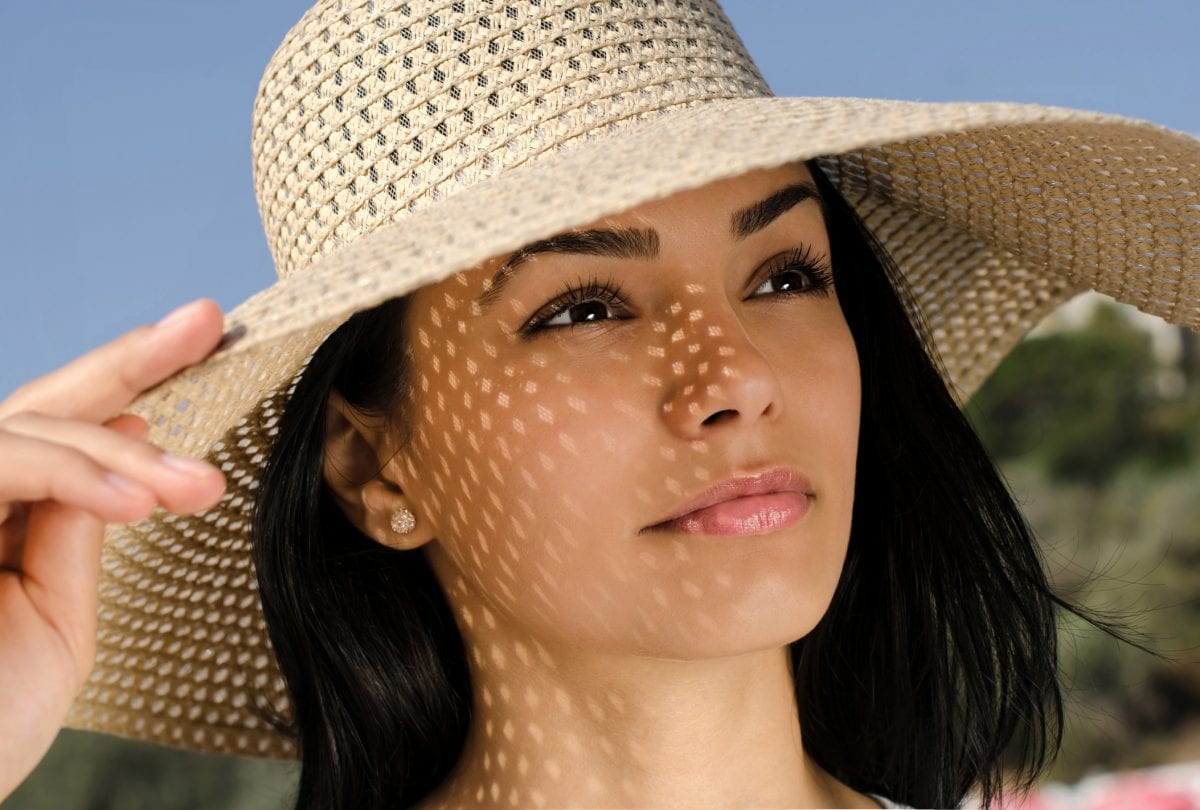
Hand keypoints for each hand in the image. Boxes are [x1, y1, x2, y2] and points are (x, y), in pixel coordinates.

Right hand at [0, 299, 227, 799]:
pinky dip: (67, 475)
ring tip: (190, 488)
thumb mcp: (58, 618)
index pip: (63, 431)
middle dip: (125, 359)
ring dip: (114, 454)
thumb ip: (76, 529)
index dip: (128, 377)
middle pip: (41, 406)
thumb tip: (124, 437)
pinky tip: (131, 500)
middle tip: (200, 325)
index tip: (200, 333)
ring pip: (23, 431)